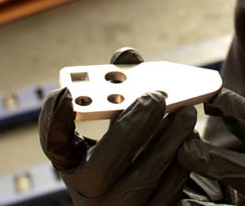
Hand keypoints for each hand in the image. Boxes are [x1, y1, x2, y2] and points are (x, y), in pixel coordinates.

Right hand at [38, 47, 196, 204]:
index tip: (65, 92)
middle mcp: (89, 194)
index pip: (54, 146)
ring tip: (186, 113)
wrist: (151, 198)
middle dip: (133, 125)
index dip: (53, 121)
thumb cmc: (135, 154)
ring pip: (144, 178)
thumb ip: (123, 92)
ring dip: (168, 141)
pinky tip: (190, 140)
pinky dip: (182, 162)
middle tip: (159, 96)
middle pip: (102, 166)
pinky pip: (170, 191)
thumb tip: (126, 55)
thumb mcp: (121, 127)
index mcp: (75, 165)